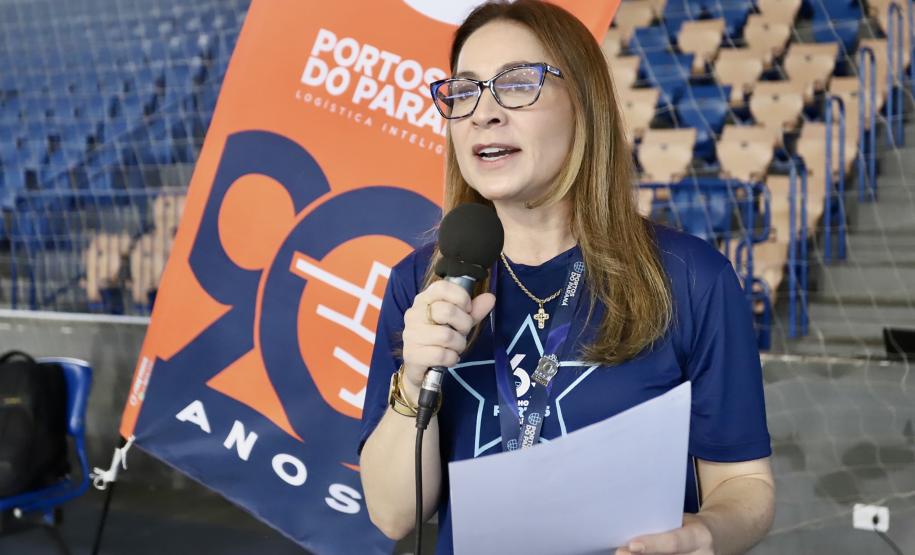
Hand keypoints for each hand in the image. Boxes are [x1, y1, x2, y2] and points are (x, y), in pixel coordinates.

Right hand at [400, 280, 494, 398]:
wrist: (419, 366)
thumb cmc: (439, 339)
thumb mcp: (458, 322)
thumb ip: (473, 310)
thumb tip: (490, 298)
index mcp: (424, 300)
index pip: (442, 287)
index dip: (461, 297)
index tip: (467, 309)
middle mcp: (414, 314)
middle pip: (447, 311)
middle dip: (464, 325)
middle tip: (462, 332)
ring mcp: (411, 334)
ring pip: (446, 336)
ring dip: (459, 344)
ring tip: (455, 347)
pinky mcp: (412, 354)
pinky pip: (441, 355)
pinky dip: (452, 358)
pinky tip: (449, 358)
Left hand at [615, 514, 713, 554]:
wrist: (715, 539)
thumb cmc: (690, 526)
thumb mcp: (682, 520)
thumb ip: (662, 526)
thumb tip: (630, 527)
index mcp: (699, 536)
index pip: (673, 542)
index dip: (652, 545)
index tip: (631, 545)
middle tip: (620, 552)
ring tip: (624, 553)